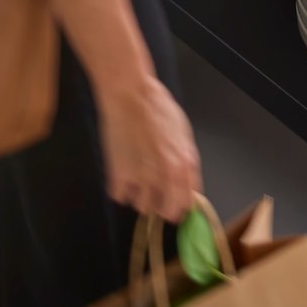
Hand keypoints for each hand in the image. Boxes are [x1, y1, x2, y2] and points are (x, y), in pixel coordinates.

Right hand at [99, 75, 201, 220]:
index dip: (180, 203)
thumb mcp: (183, 131)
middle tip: (154, 190)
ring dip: (139, 195)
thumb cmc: (157, 106)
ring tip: (136, 174)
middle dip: (161, 204)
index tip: (174, 202)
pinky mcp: (118, 176)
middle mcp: (164, 176)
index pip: (186, 203)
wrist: (130, 94)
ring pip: (141, 206)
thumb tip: (187, 181)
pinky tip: (122, 170)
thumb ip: (186, 159)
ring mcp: (141, 178)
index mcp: (183, 164)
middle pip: (165, 211)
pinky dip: (120, 187)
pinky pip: (119, 196)